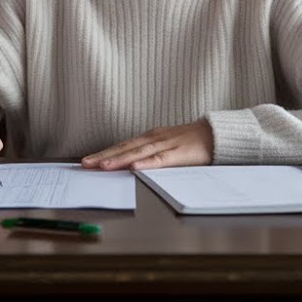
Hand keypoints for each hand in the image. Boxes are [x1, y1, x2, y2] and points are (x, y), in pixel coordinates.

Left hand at [81, 120, 212, 170]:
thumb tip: (128, 165)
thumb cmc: (190, 142)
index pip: (122, 146)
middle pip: (125, 148)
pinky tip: (134, 167)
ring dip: (119, 159)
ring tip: (102, 166)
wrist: (216, 134)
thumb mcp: (166, 145)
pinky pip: (161, 159)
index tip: (87, 161)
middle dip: (104, 156)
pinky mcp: (179, 154)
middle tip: (85, 164)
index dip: (104, 153)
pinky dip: (147, 163)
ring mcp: (166, 144)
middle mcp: (154, 138)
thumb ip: (150, 154)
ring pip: (139, 153)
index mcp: (150, 137)